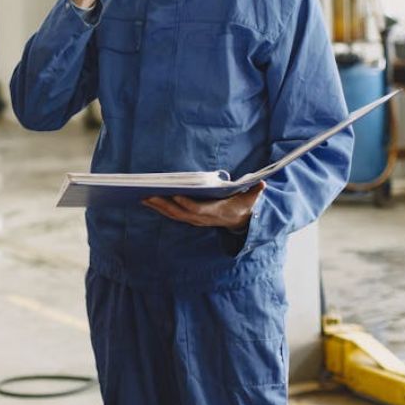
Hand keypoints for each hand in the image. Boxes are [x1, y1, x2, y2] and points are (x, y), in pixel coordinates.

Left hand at [143, 182, 265, 230]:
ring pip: (172, 214)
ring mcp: (193, 220)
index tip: (174, 195)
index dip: (186, 203)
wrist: (239, 221)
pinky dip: (159, 208)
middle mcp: (201, 218)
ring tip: (143, 196)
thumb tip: (262, 184)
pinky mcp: (188, 218)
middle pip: (179, 212)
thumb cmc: (242, 206)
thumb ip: (254, 192)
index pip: (197, 209)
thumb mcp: (250, 200)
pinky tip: (148, 200)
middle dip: (163, 204)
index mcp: (214, 212)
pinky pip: (171, 214)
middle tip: (148, 195)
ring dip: (157, 207)